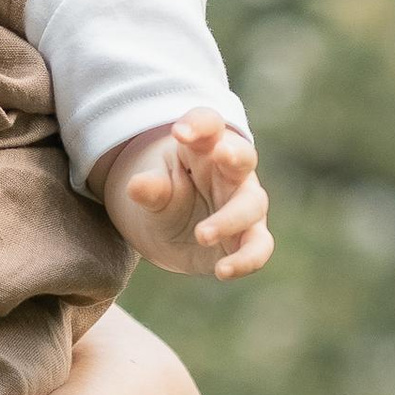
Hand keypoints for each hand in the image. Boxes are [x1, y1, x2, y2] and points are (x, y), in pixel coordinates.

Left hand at [109, 110, 271, 281]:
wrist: (171, 232)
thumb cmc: (166, 196)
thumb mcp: (152, 190)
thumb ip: (150, 188)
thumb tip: (136, 185)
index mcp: (204, 148)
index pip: (210, 124)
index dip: (199, 123)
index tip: (179, 132)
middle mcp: (231, 172)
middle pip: (243, 156)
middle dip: (235, 154)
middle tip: (221, 154)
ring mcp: (245, 204)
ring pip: (252, 205)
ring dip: (229, 219)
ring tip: (201, 235)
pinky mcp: (249, 237)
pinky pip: (258, 246)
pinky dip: (245, 260)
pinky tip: (222, 271)